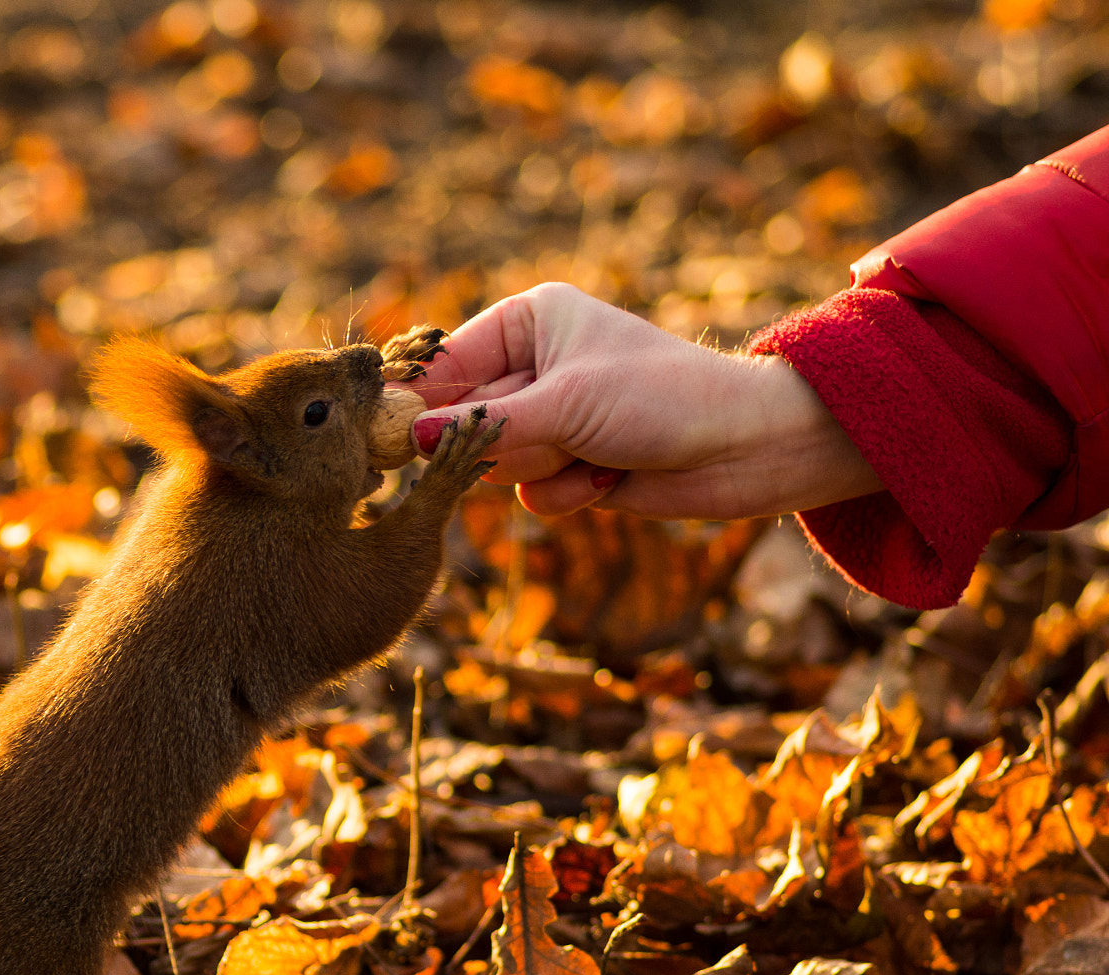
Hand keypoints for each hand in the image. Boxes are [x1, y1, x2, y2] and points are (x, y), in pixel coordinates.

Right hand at [398, 282, 880, 519]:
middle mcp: (534, 366)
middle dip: (504, 441)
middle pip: (463, 420)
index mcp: (529, 321)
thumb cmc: (663, 397)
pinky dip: (565, 493)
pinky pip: (528, 492)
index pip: (446, 364)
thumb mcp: (566, 402)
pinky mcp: (570, 463)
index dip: (419, 401)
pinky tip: (608, 478)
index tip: (389, 435)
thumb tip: (410, 437)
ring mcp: (551, 417)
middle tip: (549, 438)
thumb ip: (483, 424)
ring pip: (494, 462)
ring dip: (541, 467)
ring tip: (592, 452)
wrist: (746, 446)